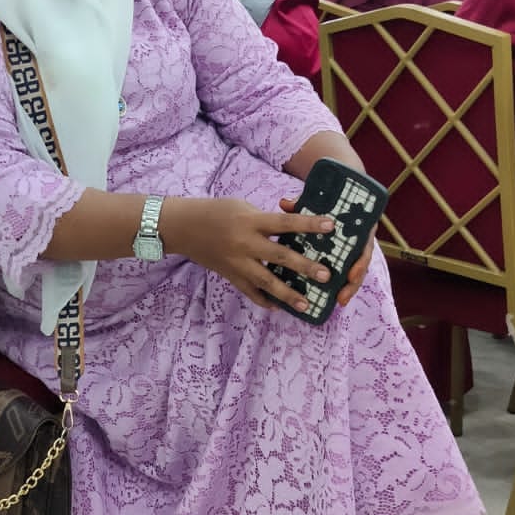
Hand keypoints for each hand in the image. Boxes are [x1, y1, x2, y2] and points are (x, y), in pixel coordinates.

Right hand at [162, 196, 334, 312]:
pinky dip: (264, 300)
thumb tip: (293, 227)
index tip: (331, 225)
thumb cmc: (216, 211)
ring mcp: (237, 263)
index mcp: (251, 221)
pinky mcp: (229, 275)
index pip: (285, 223)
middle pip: (279, 256)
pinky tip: (278, 307)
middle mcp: (245, 243)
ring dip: (287, 294)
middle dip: (304, 267)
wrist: (183, 227)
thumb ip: (267, 219)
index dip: (308, 224)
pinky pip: (249, 292)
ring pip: (265, 281)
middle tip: (326, 275)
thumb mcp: (243, 207)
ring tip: (306, 305)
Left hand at [278, 198, 374, 307]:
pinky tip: (334, 299)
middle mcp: (359, 237)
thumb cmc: (326, 197)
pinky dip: (341, 284)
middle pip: (361, 262)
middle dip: (354, 281)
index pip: (365, 243)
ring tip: (339, 301)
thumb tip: (285, 203)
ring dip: (349, 287)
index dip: (359, 261)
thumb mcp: (316, 198)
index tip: (351, 273)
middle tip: (342, 296)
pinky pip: (346, 271)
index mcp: (358, 223)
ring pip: (355, 270)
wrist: (336, 191)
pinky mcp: (344, 255)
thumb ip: (302, 202)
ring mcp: (352, 247)